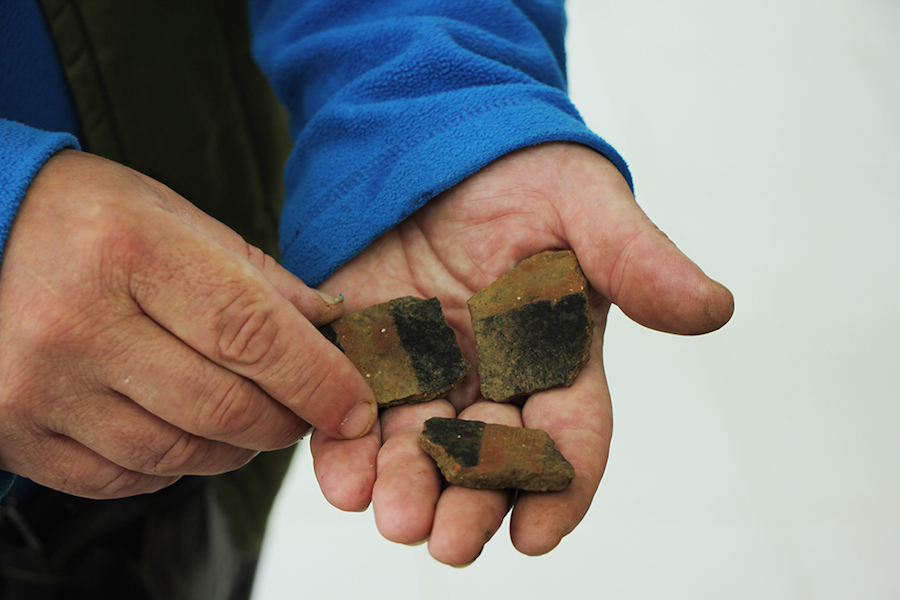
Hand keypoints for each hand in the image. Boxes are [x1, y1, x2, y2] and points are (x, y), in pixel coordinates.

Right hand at [0, 150, 376, 498]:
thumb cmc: (84, 221)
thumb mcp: (174, 218)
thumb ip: (258, 276)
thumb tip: (330, 326)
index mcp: (128, 248)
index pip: (251, 333)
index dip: (318, 379)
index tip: (357, 407)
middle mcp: (75, 322)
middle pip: (224, 406)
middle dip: (286, 419)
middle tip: (306, 408)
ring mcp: (38, 388)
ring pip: (180, 455)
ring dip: (236, 445)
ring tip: (248, 414)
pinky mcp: (16, 435)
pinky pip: (129, 479)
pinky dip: (175, 463)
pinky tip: (183, 427)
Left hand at [309, 142, 732, 564]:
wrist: (440, 134)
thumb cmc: (526, 169)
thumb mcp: (583, 203)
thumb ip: (636, 259)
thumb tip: (713, 308)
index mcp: (555, 355)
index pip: (567, 433)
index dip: (557, 485)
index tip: (535, 534)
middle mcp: (492, 377)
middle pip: (488, 456)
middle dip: (471, 501)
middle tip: (449, 542)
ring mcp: (427, 368)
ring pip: (419, 446)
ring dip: (407, 487)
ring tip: (394, 518)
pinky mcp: (369, 350)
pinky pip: (356, 407)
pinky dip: (346, 448)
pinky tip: (342, 479)